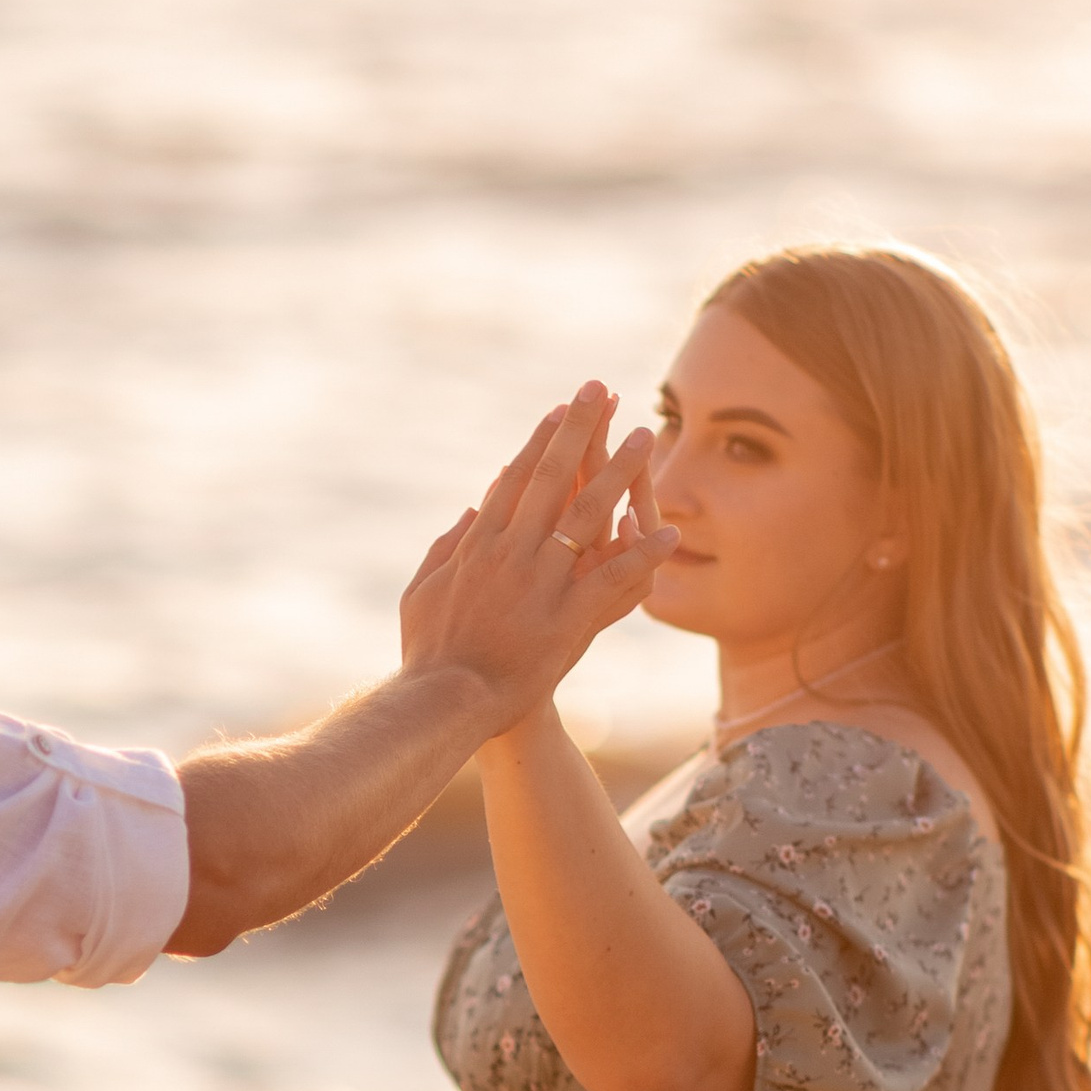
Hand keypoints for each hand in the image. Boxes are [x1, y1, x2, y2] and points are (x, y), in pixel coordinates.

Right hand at [398, 385, 675, 723]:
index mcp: (478, 544)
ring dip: (620, 472)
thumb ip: (443, 550)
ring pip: (587, 513)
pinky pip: (613, 577)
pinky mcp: (565, 615)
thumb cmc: (427, 656)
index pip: (514, 480)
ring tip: (646, 436)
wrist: (443, 701)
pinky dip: (641, 554)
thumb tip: (468, 513)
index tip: (560, 412)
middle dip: (580, 430)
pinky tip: (670, 532)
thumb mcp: (420, 594)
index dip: (540, 442)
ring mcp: (539, 581)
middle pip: (551, 478)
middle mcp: (510, 551)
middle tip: (602, 389)